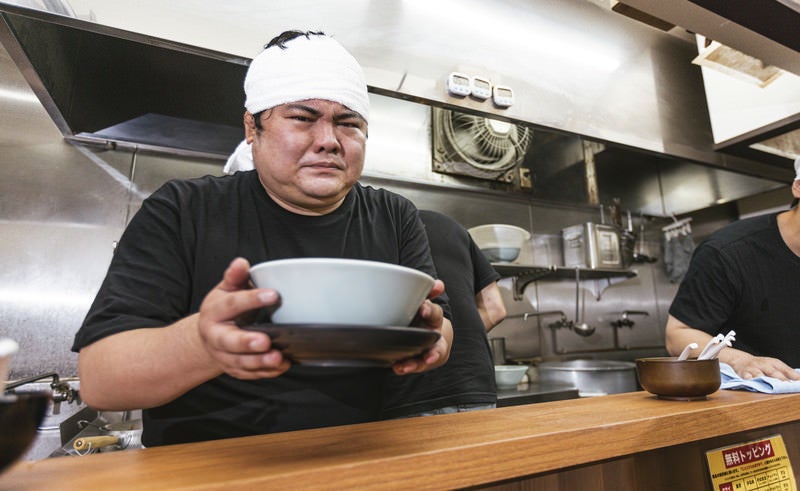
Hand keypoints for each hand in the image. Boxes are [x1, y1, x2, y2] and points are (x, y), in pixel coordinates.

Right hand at [197, 257, 290, 378]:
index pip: (232, 304)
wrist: (209, 336)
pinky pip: (250, 374)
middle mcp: (216, 337)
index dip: (252, 299)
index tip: (273, 295)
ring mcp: (224, 356)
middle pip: (229, 341)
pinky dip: (266, 372)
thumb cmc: (224, 309)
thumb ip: (235, 277)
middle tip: (265, 341)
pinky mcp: (235, 370)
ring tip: (278, 358)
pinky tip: (281, 365)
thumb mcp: (226, 289)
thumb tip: (241, 263)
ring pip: (240, 363)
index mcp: (214, 312)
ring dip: (260, 362)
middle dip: (247, 342)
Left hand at [392, 279, 451, 374]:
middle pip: (437, 345)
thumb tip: (439, 284)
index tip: (423, 307)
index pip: (435, 313)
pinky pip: (413, 366)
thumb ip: (428, 292)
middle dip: (433, 352)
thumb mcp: (423, 300)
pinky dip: (405, 367)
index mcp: (434, 319)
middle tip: (428, 356)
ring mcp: (426, 350)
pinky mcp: (418, 360)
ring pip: (426, 360)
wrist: (425, 331)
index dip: (430, 310)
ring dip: (416, 364)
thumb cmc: (420, 313)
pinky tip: (396, 367)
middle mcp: (433, 336)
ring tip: (405, 367)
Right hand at [726, 351, 799, 380]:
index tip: (798, 381)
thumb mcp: (774, 365)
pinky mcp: (743, 373)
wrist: (741, 360)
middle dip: (779, 378)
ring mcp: (753, 368)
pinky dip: (748, 378)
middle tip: (785, 384)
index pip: (784, 369)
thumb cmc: (761, 365)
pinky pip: (746, 376)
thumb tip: (799, 379)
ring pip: (758, 373)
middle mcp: (764, 365)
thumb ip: (787, 372)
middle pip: (772, 372)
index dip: (792, 375)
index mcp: (773, 363)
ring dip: (763, 378)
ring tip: (767, 382)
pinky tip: (749, 379)